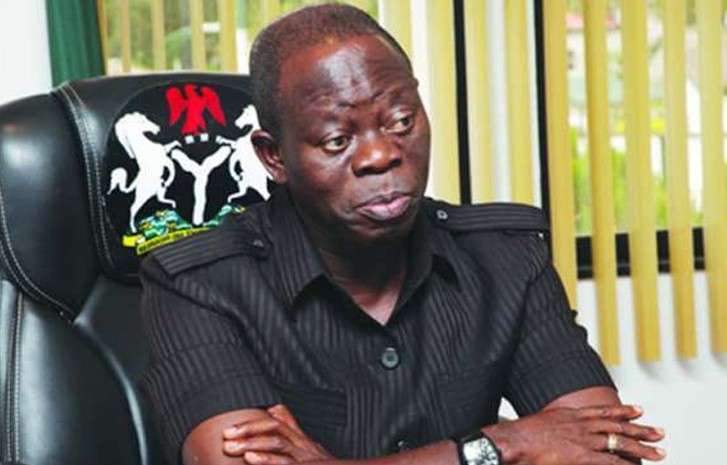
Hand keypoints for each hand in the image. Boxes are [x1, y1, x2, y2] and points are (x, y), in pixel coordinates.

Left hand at [222, 404, 333, 463]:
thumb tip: (273, 409)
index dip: (253, 423)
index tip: (231, 428)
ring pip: (278, 443)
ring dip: (253, 443)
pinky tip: (252, 460)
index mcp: (303, 442)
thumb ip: (292, 428)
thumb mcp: (309, 449)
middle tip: (227, 435)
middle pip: (276, 429)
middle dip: (249, 429)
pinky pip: (285, 463)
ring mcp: (306, 458)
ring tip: (232, 447)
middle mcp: (305, 447)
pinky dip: (268, 461)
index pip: (277, 422)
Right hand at [485, 404, 664, 463]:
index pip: (603, 411)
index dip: (623, 411)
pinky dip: (624, 464)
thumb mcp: (542, 422)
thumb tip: (560, 428)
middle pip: (617, 426)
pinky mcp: (582, 456)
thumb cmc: (522, 433)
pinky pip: (610, 461)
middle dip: (640, 429)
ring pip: (619, 443)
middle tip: (658, 431)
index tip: (638, 410)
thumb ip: (556, 424)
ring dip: (641, 447)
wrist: (515, 440)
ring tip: (658, 451)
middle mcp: (581, 424)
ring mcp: (583, 440)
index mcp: (571, 415)